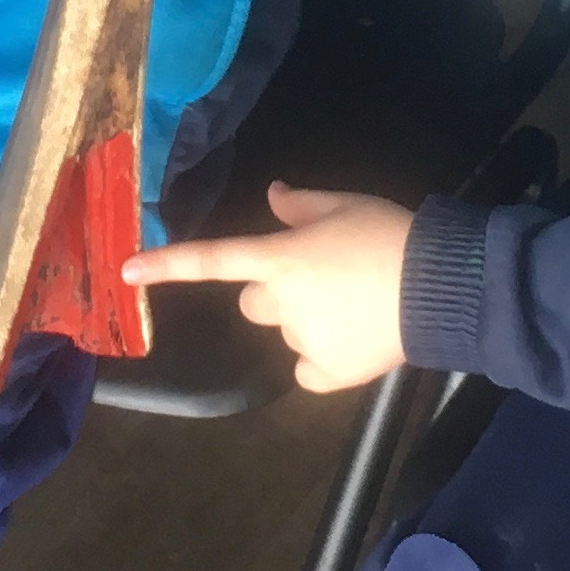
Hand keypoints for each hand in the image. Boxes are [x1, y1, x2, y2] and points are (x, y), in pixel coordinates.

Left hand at [127, 183, 409, 392]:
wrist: (442, 287)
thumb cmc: (391, 236)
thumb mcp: (346, 205)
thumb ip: (301, 205)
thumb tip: (273, 196)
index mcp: (280, 258)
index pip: (213, 259)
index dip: (168, 264)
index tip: (126, 271)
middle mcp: (282, 303)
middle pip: (255, 301)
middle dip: (277, 291)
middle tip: (322, 279)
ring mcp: (303, 342)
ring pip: (286, 331)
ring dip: (307, 320)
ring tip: (356, 306)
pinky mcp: (329, 374)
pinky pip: (307, 369)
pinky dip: (322, 358)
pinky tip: (354, 339)